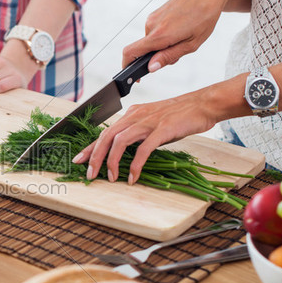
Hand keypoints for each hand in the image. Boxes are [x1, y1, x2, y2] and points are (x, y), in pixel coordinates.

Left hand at [72, 90, 220, 183]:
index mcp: (132, 114)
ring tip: (111, 178)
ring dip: (112, 161)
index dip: (90, 147)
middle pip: (107, 136)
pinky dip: (135, 164)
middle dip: (95, 156)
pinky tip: (132, 176)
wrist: (202, 104)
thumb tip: (124, 152)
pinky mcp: (162, 129)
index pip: (105, 131)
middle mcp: (136, 115)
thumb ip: (138, 134)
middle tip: (90, 174)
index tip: (79, 160)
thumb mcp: (152, 122)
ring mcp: (148, 122)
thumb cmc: (180, 116)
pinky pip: (143, 148)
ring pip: (120, 141)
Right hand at [122, 0, 232, 72]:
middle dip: (156, 56)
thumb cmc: (205, 16)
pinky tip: (180, 28)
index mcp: (160, 34)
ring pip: (151, 41)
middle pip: (144, 50)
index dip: (128, 67)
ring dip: (162, 45)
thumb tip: (151, 67)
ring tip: (183, 36)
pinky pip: (154, 31)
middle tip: (179, 51)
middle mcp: (152, 25)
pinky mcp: (155, 13)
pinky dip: (164, 36)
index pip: (131, 52)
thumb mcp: (192, 43)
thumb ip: (169, 56)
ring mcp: (152, 17)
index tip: (135, 76)